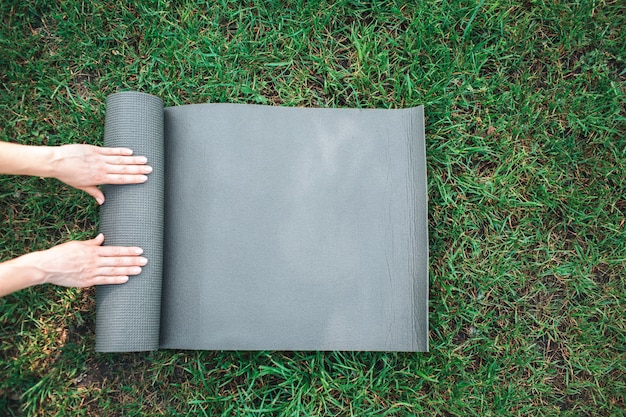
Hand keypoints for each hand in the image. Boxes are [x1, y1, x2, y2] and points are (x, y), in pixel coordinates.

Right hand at [16, 234, 145, 287]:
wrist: (46, 267)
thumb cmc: (61, 254)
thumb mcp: (77, 244)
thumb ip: (92, 243)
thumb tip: (103, 237)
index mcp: (92, 251)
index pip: (115, 250)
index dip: (128, 250)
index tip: (140, 250)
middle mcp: (93, 261)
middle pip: (117, 261)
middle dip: (133, 260)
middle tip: (146, 260)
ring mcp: (91, 272)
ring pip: (113, 271)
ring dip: (128, 270)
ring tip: (140, 270)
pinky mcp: (86, 282)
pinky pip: (104, 281)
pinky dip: (116, 280)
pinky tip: (126, 279)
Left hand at [51, 144, 151, 203]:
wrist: (56, 162)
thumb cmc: (67, 175)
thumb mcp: (81, 186)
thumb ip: (94, 192)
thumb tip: (103, 202)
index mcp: (99, 179)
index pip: (120, 179)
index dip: (133, 179)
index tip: (144, 178)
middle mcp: (101, 168)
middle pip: (123, 169)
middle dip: (138, 169)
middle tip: (150, 169)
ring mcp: (99, 158)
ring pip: (119, 159)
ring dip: (133, 160)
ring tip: (144, 160)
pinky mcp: (95, 150)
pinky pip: (110, 150)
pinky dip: (121, 151)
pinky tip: (130, 151)